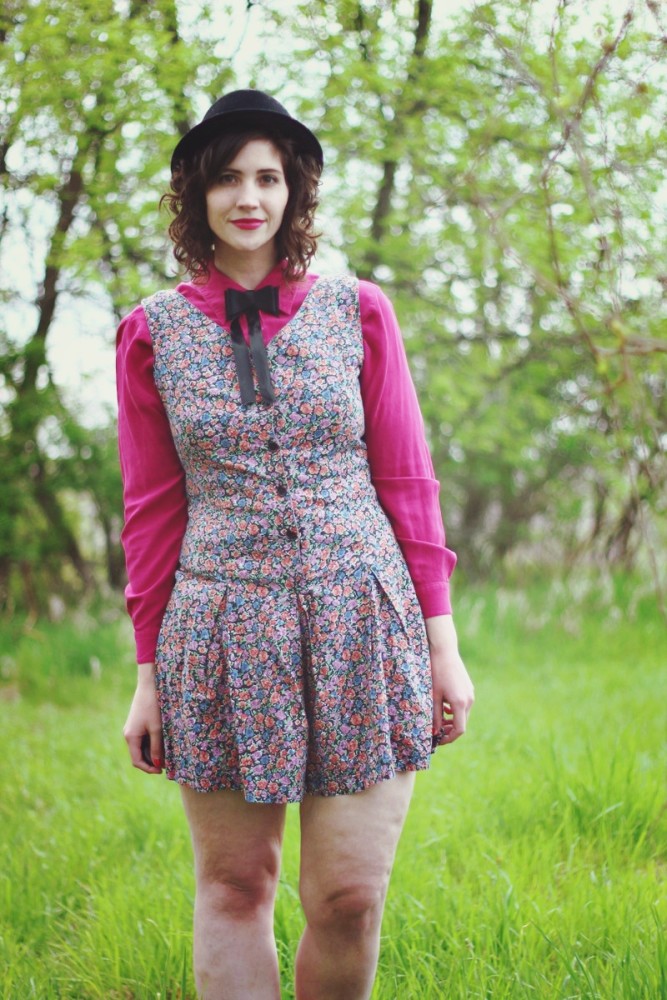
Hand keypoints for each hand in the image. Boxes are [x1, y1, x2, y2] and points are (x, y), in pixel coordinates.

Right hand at [123, 663, 164, 773]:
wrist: (149, 685)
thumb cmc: (153, 706)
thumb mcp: (157, 728)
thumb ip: (156, 747)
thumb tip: (157, 764)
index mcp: (131, 737)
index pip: (137, 761)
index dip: (148, 768)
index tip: (161, 771)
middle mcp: (129, 734)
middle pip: (138, 755)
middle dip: (151, 761)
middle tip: (167, 763)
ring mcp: (132, 729)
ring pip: (142, 747)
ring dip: (152, 753)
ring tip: (167, 754)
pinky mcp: (137, 723)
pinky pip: (143, 739)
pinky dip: (151, 744)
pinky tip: (163, 743)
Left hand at [425, 615, 473, 746]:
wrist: (445, 652)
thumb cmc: (436, 673)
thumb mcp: (433, 696)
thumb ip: (435, 716)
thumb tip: (434, 733)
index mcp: (460, 703)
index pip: (459, 729)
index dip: (449, 738)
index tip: (438, 741)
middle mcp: (469, 700)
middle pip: (462, 723)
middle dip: (449, 730)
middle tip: (435, 732)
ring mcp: (470, 693)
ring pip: (463, 714)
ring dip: (452, 720)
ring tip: (438, 720)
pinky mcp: (468, 688)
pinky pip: (463, 705)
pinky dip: (455, 711)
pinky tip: (444, 707)